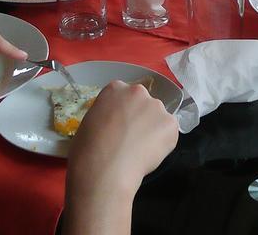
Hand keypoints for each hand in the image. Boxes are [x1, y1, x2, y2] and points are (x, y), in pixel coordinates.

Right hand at [67, 80, 177, 200]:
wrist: (104, 169)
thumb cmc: (88, 149)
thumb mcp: (91, 121)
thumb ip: (107, 114)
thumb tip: (115, 124)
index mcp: (115, 88)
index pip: (124, 96)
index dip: (123, 113)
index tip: (120, 126)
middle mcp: (138, 91)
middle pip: (143, 103)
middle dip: (140, 118)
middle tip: (131, 139)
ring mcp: (156, 106)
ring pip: (157, 118)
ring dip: (152, 130)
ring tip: (140, 150)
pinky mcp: (170, 123)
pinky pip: (168, 132)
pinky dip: (163, 143)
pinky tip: (149, 154)